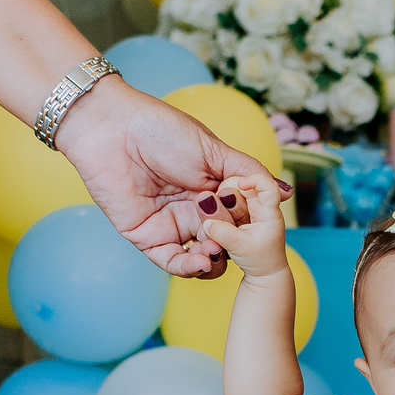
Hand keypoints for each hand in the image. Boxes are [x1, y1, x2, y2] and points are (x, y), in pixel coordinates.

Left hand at [55, 76, 292, 278]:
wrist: (111, 127)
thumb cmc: (161, 128)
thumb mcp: (214, 150)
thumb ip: (248, 173)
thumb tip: (283, 193)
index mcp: (213, 188)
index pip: (241, 217)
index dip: (250, 222)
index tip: (256, 218)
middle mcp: (194, 210)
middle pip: (225, 239)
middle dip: (234, 242)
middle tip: (232, 231)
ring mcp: (171, 225)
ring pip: (202, 256)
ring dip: (215, 259)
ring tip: (216, 249)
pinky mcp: (147, 237)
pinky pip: (173, 261)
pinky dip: (190, 267)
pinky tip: (203, 260)